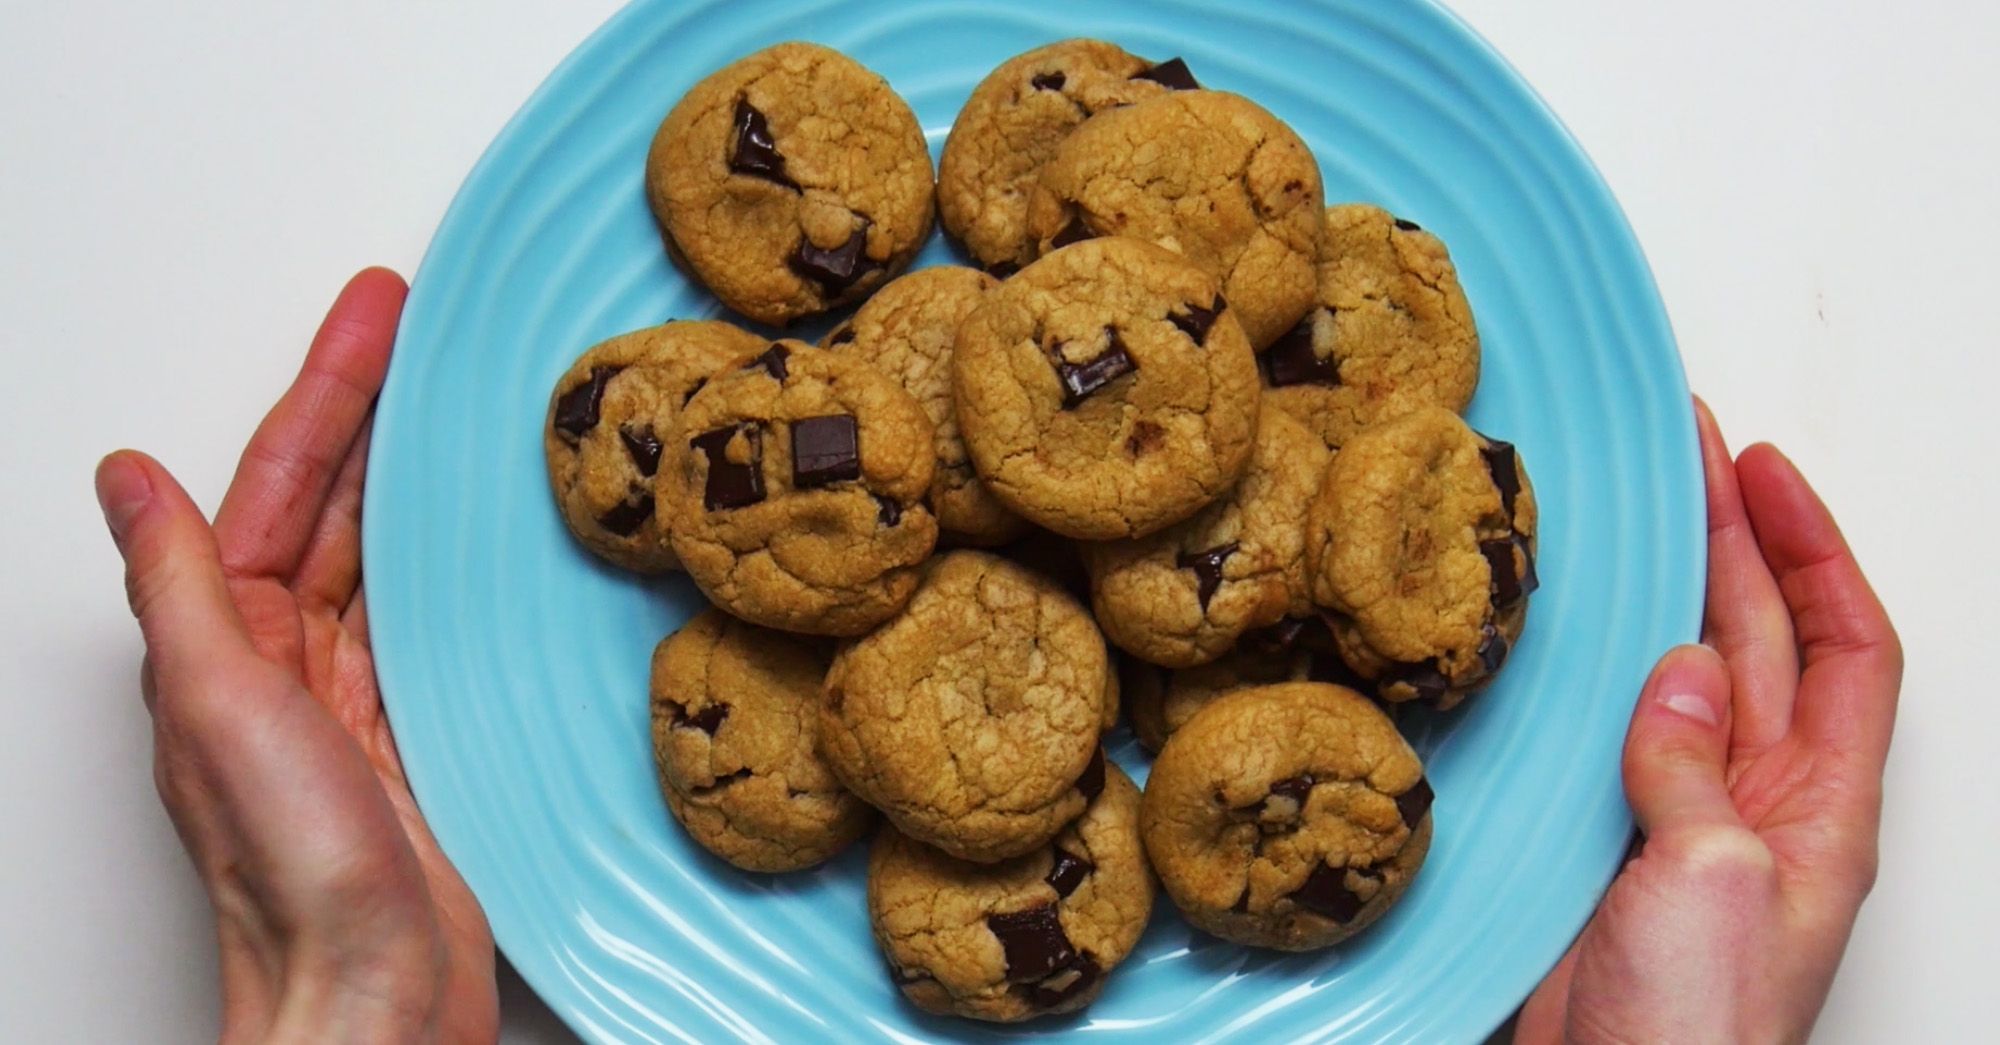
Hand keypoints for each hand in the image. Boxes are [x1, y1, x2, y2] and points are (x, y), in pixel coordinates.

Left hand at [96, 270, 496, 1042]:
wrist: (370, 990)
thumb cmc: (293, 870)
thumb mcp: (217, 700)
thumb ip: (181, 583)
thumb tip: (122, 479)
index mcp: (220, 641)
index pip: (275, 483)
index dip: (325, 390)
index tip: (370, 316)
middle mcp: (274, 663)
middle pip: (326, 503)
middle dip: (366, 407)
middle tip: (410, 324)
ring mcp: (340, 701)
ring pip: (374, 554)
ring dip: (403, 472)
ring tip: (442, 401)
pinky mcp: (403, 738)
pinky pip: (415, 617)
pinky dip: (436, 560)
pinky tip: (462, 534)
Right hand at [1515, 400, 1900, 1042]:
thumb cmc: (1698, 1031)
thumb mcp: (1714, 880)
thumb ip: (1696, 765)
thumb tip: (1678, 668)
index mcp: (1822, 810)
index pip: (1848, 648)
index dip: (1814, 551)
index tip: (1763, 469)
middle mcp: (1759, 805)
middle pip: (1759, 642)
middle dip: (1729, 540)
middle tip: (1682, 454)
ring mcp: (1678, 824)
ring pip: (1681, 678)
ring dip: (1662, 591)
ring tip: (1630, 512)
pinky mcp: (1604, 847)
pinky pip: (1608, 734)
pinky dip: (1593, 671)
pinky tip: (1568, 633)